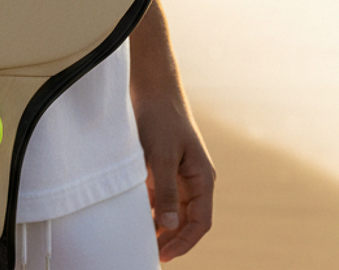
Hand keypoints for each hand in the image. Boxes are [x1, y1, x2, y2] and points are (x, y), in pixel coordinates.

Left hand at [133, 93, 214, 261]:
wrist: (151, 85)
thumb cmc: (160, 117)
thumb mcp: (161, 155)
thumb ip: (165, 190)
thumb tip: (168, 224)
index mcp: (202, 178)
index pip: (200, 222)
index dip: (184, 242)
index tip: (165, 255)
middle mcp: (193, 179)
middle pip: (186, 219)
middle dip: (171, 237)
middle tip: (150, 252)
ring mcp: (177, 172)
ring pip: (172, 207)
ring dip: (160, 223)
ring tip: (141, 239)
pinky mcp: (161, 164)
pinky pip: (159, 193)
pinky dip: (150, 206)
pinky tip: (136, 215)